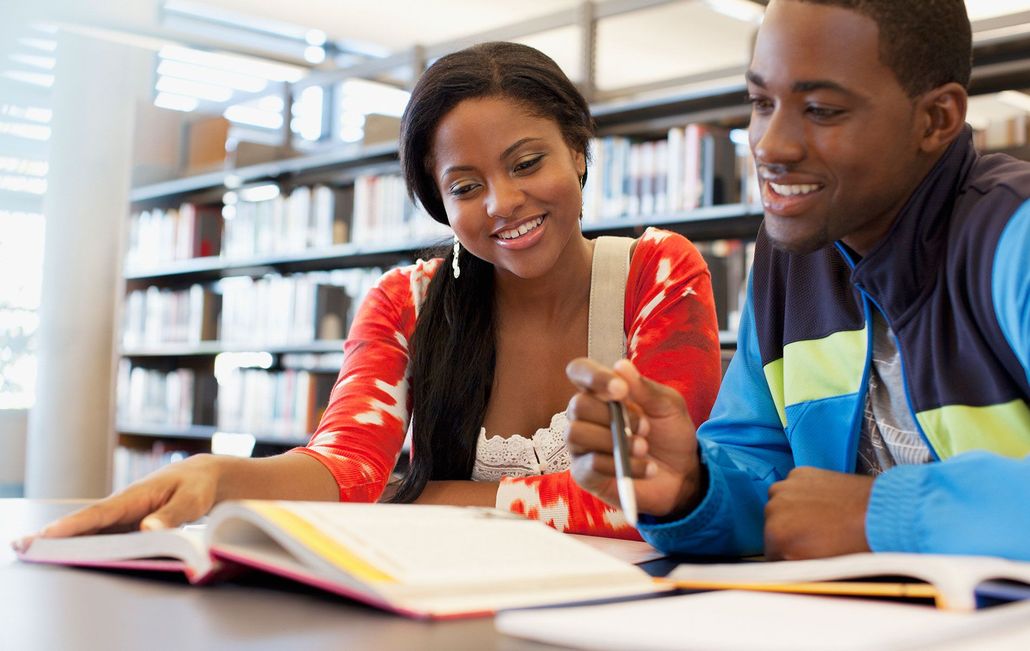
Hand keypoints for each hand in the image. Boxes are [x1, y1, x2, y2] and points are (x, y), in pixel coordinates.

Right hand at [15, 454, 227, 549]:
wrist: (202, 478)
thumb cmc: (197, 486)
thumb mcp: (193, 499)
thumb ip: (172, 514)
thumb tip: (148, 529)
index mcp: (135, 496)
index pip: (101, 513)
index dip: (75, 525)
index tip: (49, 534)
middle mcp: (123, 506)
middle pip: (87, 524)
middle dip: (56, 535)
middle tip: (23, 545)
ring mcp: (123, 516)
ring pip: (91, 531)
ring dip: (66, 542)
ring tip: (33, 552)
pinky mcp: (127, 526)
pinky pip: (104, 537)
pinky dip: (85, 545)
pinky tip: (67, 557)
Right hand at [565, 358, 703, 517]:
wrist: (682, 475)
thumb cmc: (670, 435)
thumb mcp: (668, 407)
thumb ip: (645, 389)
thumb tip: (621, 366)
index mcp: (602, 392)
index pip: (579, 371)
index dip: (592, 376)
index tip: (621, 390)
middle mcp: (586, 416)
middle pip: (577, 405)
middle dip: (612, 416)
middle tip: (644, 427)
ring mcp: (582, 446)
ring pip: (576, 434)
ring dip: (612, 440)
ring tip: (643, 448)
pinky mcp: (585, 474)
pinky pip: (589, 465)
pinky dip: (619, 465)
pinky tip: (645, 468)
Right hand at [764, 467, 872, 559]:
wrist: (878, 515)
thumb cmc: (853, 542)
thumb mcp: (817, 566)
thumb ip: (791, 564)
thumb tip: (784, 563)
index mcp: (775, 533)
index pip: (770, 551)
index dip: (787, 555)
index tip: (800, 553)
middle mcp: (774, 506)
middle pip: (773, 525)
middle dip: (790, 531)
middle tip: (814, 536)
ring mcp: (786, 487)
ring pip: (780, 503)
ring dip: (793, 510)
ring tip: (820, 518)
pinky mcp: (799, 473)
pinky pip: (793, 486)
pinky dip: (802, 493)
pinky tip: (822, 502)